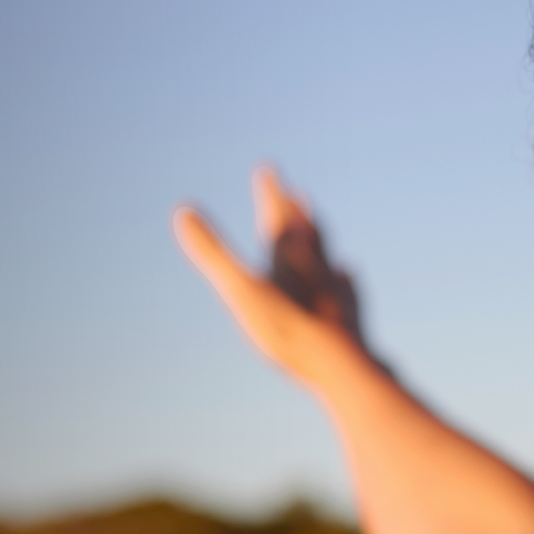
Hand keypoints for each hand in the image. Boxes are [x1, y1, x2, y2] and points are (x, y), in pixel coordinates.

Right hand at [173, 165, 373, 385]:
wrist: (341, 365)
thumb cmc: (288, 328)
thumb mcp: (241, 289)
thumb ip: (212, 252)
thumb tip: (181, 210)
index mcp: (290, 259)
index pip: (279, 217)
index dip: (272, 192)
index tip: (268, 168)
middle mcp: (318, 269)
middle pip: (308, 232)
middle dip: (298, 212)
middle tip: (297, 193)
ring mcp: (337, 292)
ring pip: (329, 257)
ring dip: (321, 241)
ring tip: (319, 229)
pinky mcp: (352, 319)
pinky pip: (349, 290)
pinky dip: (345, 277)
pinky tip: (349, 275)